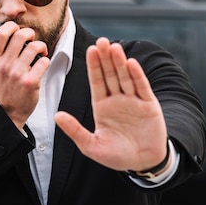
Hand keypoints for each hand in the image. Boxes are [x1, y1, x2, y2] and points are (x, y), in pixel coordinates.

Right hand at [0, 23, 48, 130]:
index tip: (15, 28)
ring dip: (40, 46)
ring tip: (39, 51)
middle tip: (30, 38)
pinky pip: (44, 61)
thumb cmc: (0, 88)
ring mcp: (18, 74)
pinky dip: (46, 60)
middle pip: (20, 36)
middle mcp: (4, 66)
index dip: (10, 26)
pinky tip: (42, 64)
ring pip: (35, 47)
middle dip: (29, 33)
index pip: (0, 34)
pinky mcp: (31, 82)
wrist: (8, 111)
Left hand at [55, 37, 167, 171]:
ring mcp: (134, 100)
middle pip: (110, 75)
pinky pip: (142, 87)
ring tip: (114, 47)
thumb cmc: (117, 156)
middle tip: (101, 41)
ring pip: (125, 77)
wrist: (144, 163)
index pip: (97, 82)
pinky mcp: (149, 105)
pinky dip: (137, 75)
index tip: (90, 50)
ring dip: (120, 62)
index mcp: (102, 106)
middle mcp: (118, 99)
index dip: (94, 66)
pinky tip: (131, 63)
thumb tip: (56, 116)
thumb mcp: (92, 146)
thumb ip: (75, 130)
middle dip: (105, 58)